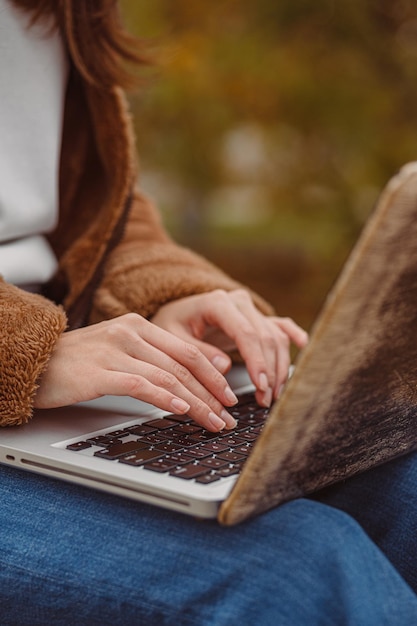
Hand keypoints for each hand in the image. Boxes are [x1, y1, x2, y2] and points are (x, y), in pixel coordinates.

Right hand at [34, 313, 238, 431]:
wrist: (35, 362)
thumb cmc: (79, 363)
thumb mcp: (120, 352)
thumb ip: (152, 360)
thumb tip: (187, 386)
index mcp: (140, 325)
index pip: (187, 351)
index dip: (213, 375)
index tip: (229, 397)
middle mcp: (130, 331)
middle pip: (183, 365)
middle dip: (211, 394)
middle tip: (229, 416)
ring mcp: (115, 349)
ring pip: (168, 377)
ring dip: (196, 403)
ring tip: (213, 421)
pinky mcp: (99, 371)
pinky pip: (140, 384)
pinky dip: (164, 399)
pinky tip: (181, 410)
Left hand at [151, 289, 307, 407]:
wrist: (174, 314)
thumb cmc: (170, 326)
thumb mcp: (171, 339)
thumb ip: (196, 352)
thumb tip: (224, 367)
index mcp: (217, 303)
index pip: (245, 332)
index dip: (256, 361)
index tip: (260, 385)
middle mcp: (238, 302)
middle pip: (265, 337)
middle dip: (269, 371)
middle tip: (265, 400)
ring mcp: (250, 309)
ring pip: (275, 336)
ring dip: (278, 367)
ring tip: (271, 395)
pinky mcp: (255, 319)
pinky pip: (279, 327)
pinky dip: (291, 337)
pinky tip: (303, 345)